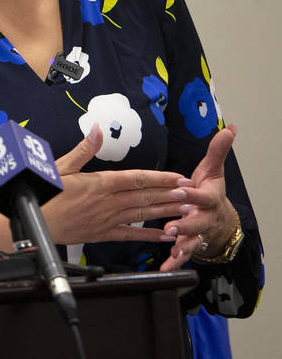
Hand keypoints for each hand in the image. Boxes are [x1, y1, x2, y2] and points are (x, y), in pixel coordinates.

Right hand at [38, 124, 186, 244]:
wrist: (34, 224)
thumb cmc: (43, 193)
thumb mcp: (60, 166)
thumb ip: (82, 149)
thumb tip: (97, 129)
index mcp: (100, 183)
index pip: (137, 179)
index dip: (161, 178)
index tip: (179, 177)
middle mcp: (108, 202)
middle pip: (145, 196)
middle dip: (171, 194)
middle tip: (193, 193)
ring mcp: (107, 219)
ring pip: (142, 214)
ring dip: (165, 211)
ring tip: (186, 209)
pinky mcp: (102, 233)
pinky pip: (130, 234)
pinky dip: (148, 235)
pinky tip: (164, 235)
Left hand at [160, 125, 238, 270]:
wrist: (220, 219)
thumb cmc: (210, 191)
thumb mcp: (213, 170)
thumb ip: (217, 151)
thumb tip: (230, 128)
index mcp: (208, 198)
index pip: (201, 196)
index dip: (192, 193)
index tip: (181, 189)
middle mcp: (204, 218)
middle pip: (197, 222)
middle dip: (186, 224)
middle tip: (172, 226)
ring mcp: (198, 233)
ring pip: (192, 242)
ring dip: (182, 246)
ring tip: (172, 251)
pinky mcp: (190, 245)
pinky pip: (183, 255)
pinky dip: (175, 262)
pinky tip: (166, 268)